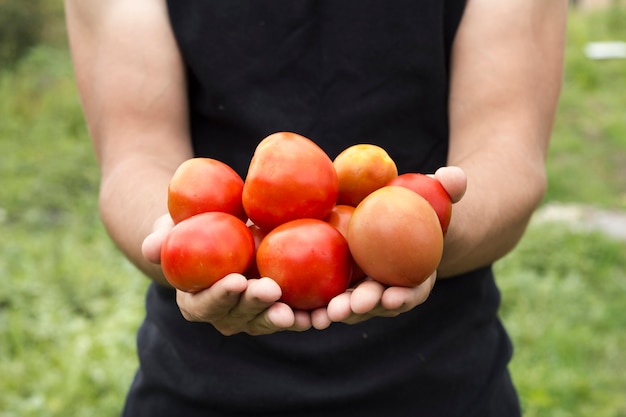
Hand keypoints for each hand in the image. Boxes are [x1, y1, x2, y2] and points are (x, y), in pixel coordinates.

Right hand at [142, 214, 312, 335]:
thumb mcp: (176, 223)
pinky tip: (319, 314)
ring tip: (298, 314)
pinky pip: (291, 315)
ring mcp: (252, 313)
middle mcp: (224, 313)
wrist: (223, 227)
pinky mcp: (277, 305)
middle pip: (238, 316)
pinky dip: (305, 317)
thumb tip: (151, 247)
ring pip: (265, 321)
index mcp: (196, 298)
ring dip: (281, 318)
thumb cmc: (195, 225)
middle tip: (270, 290)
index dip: (219, 295)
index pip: (204, 303)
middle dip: (254, 306)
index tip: (236, 280)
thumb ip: (164, 234)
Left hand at [309, 165, 466, 329]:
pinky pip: (328, 294)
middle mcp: (389, 288)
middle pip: (379, 304)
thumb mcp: (430, 193)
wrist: (387, 210)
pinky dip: (317, 305)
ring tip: (326, 313)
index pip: (413, 290)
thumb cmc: (413, 203)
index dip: (405, 297)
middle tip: (354, 305)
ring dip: (341, 311)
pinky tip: (302, 310)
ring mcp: (363, 290)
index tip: (393, 296)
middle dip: (367, 307)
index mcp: (415, 274)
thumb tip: (455, 176)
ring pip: (352, 306)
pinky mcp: (340, 283)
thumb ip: (446, 186)